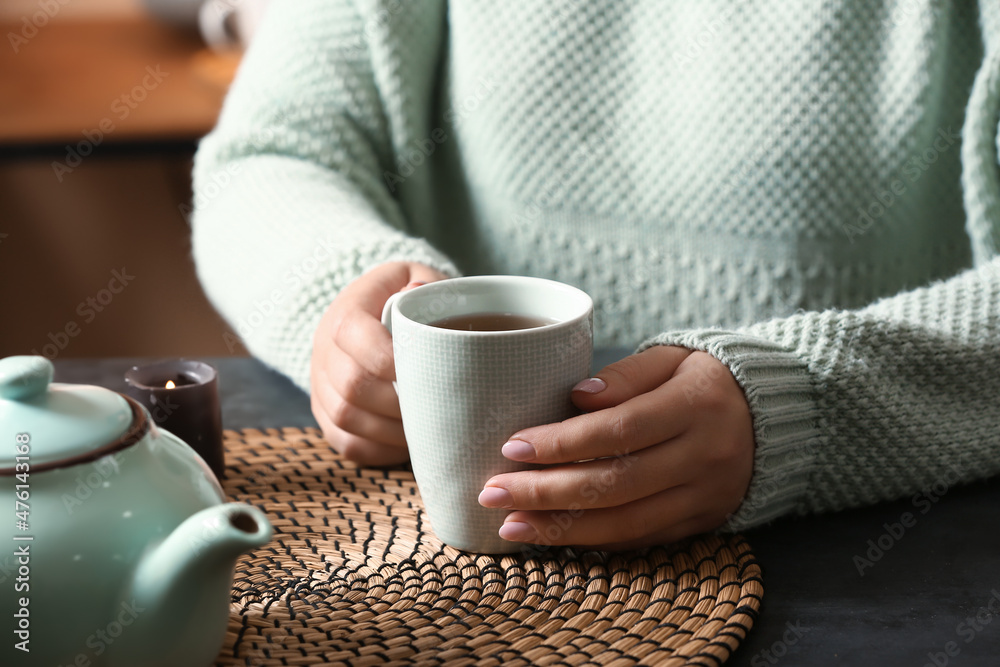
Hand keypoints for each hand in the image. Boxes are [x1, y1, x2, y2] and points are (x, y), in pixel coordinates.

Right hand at [311, 261, 447, 465]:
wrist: (379, 315)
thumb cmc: (410, 301)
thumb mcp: (419, 281)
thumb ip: (424, 285)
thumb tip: (418, 291)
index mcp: (346, 310)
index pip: (352, 333)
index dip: (387, 358)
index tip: (426, 372)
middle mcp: (324, 348)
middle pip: (350, 385)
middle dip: (396, 403)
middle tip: (434, 408)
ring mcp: (321, 384)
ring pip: (344, 418)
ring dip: (390, 430)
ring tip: (426, 429)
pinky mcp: (326, 414)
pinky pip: (346, 442)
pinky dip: (379, 449)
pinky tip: (407, 443)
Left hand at [478, 346, 754, 549]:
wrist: (777, 417)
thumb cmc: (706, 379)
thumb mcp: (672, 358)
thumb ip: (624, 375)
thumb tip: (575, 397)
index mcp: (696, 405)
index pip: (618, 430)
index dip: (562, 443)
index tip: (512, 447)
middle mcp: (704, 456)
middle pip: (616, 484)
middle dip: (547, 492)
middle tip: (494, 492)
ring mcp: (706, 496)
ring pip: (627, 522)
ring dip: (563, 529)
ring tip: (511, 526)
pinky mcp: (704, 522)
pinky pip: (644, 539)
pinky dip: (597, 541)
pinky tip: (555, 537)